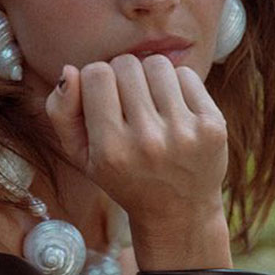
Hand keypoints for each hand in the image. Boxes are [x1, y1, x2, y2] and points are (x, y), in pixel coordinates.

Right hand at [45, 55, 231, 269]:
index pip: (96, 74)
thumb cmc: (123, 176)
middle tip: (127, 101)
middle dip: (122, 75)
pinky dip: (176, 83)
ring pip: (157, 64)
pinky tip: (173, 107)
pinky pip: (187, 75)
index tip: (102, 98)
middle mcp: (147, 142)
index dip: (96, 79)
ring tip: (149, 100)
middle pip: (126, 64)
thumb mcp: (80, 155)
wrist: (178, 211)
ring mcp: (184, 133)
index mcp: (110, 150)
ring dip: (149, 75)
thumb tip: (69, 70)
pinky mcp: (213, 126)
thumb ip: (61, 113)